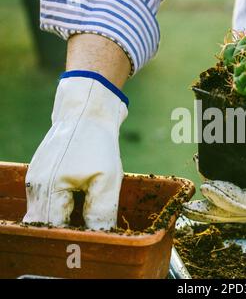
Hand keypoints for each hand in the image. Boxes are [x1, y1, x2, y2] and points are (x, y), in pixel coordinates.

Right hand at [22, 71, 127, 229]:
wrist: (87, 109)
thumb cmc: (97, 142)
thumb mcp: (107, 178)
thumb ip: (101, 211)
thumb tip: (98, 237)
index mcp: (48, 190)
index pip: (55, 230)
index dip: (74, 238)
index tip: (93, 238)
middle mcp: (35, 188)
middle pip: (48, 224)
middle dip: (71, 229)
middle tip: (94, 225)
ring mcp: (36, 179)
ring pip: (50, 212)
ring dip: (70, 215)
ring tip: (91, 203)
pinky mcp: (43, 173)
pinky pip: (52, 198)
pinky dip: (68, 202)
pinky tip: (85, 193)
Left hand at [183, 78, 245, 222]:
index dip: (231, 199)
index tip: (209, 187)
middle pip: (243, 213)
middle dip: (215, 212)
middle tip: (187, 207)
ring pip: (241, 207)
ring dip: (215, 206)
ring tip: (190, 202)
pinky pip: (244, 194)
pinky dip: (224, 192)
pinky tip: (208, 182)